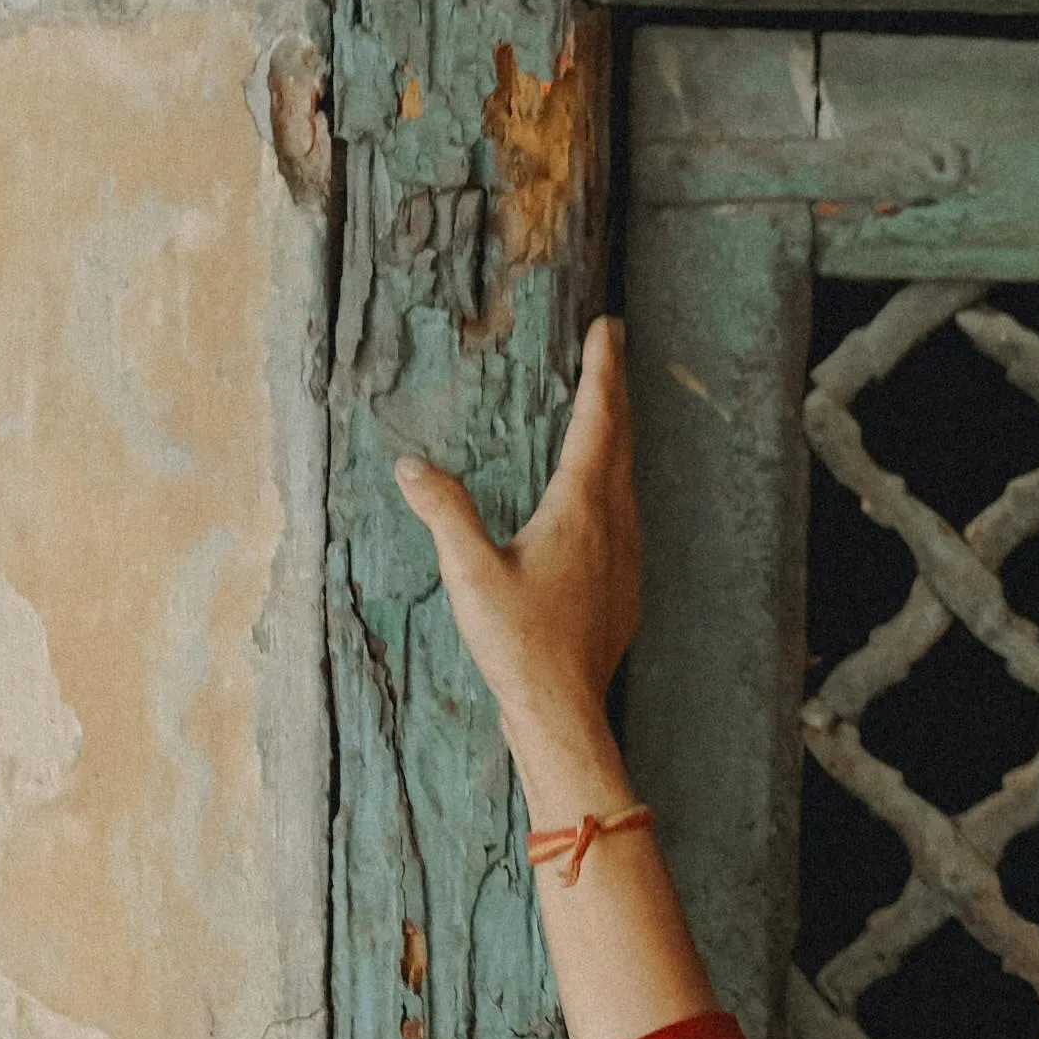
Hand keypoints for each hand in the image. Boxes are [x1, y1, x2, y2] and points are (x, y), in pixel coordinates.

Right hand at [395, 320, 641, 780]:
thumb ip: (443, 513)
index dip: (602, 372)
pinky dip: (615, 479)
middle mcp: (613, 524)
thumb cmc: (519, 644)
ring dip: (618, 435)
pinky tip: (600, 494)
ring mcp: (626, 555)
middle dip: (615, 390)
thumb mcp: (469, 574)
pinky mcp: (624, 583)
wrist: (563, 710)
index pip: (597, 422)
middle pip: (621, 441)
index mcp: (580, 510)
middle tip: (612, 348)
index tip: (608, 328)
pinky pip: (624, 511)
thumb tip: (410, 464)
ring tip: (607, 409)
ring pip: (627, 477)